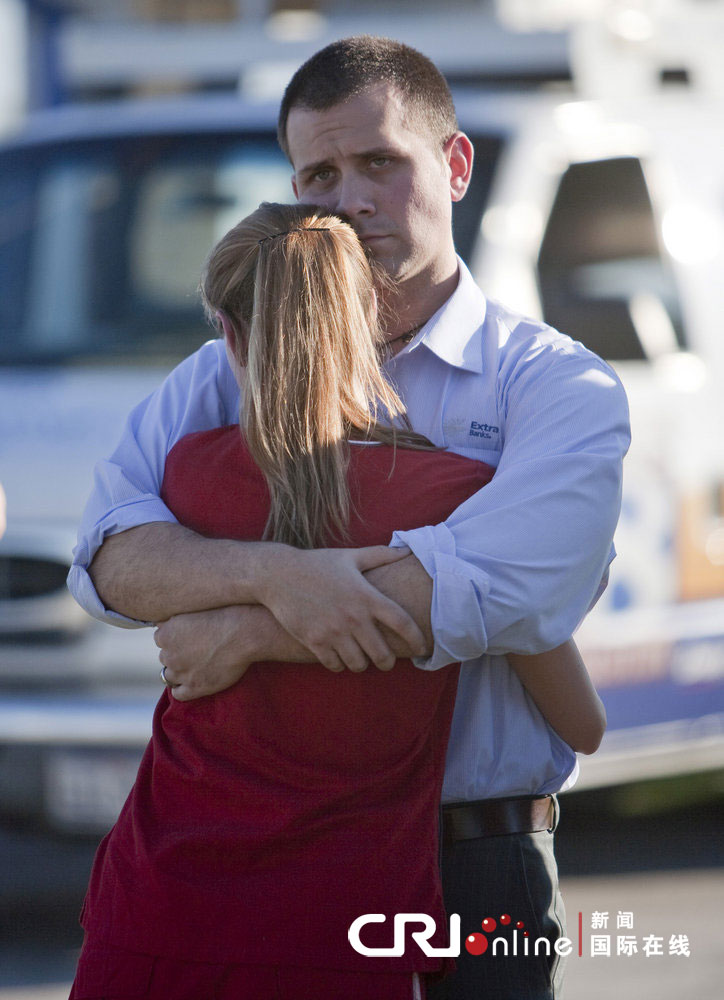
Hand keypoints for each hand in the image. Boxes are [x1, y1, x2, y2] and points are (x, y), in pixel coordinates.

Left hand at [154, 606, 252, 700]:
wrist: (243, 634)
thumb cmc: (222, 616)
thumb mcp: (193, 609)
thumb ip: (174, 619)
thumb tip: (164, 624)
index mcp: (166, 634)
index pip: (160, 638)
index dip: (174, 638)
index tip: (186, 637)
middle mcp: (169, 655)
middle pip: (165, 657)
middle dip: (176, 654)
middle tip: (195, 650)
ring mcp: (181, 673)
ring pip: (169, 675)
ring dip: (178, 672)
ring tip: (194, 666)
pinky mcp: (195, 687)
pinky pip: (178, 694)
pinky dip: (182, 689)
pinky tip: (191, 682)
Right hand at [258, 545, 426, 672]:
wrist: (278, 574)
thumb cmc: (316, 564)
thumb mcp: (349, 556)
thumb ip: (380, 555)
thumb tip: (405, 550)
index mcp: (366, 596)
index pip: (402, 622)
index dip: (417, 639)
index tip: (422, 648)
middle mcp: (353, 617)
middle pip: (382, 653)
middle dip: (388, 662)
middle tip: (386, 661)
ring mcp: (333, 631)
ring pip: (359, 664)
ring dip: (363, 664)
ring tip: (361, 659)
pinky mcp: (314, 641)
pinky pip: (335, 665)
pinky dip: (340, 665)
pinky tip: (340, 658)